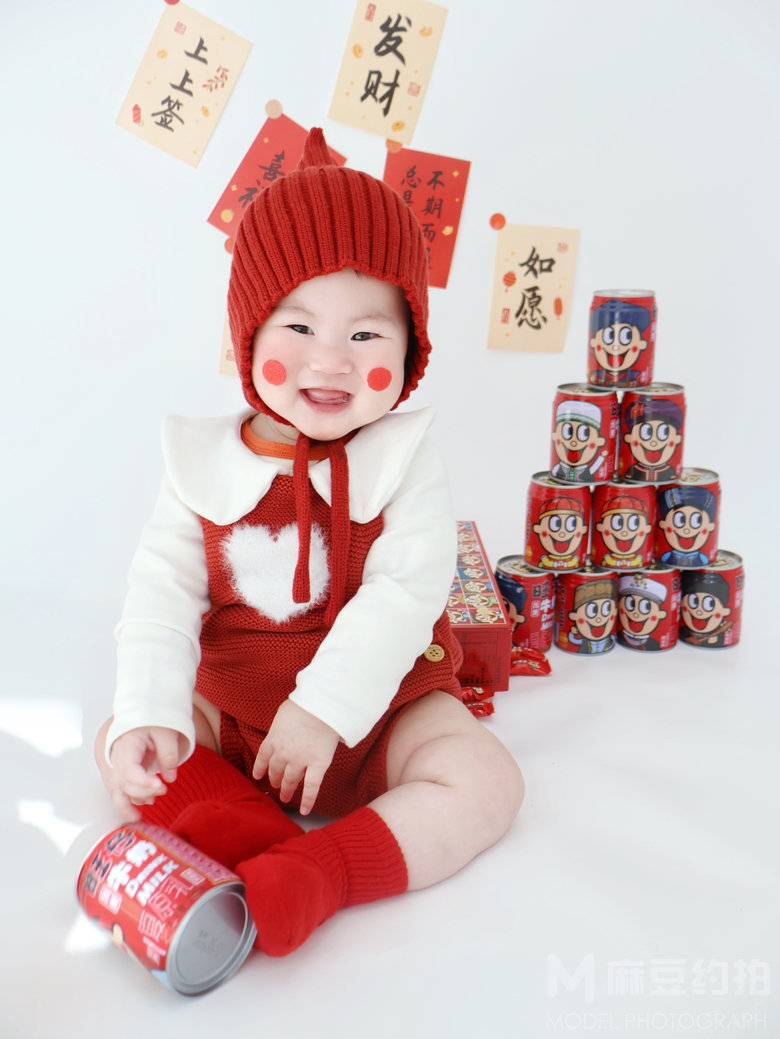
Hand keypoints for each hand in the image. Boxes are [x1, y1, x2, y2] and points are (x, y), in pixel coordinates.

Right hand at [97, 724, 187, 822]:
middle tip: (163, 789)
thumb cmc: (152, 720)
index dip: (143, 782)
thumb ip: (169, 754)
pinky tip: (140, 808)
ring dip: (132, 803)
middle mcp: (116, 758)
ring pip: (116, 792)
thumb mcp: (166, 731)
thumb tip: (170, 778)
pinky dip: (128, 803)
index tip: (160, 785)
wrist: (143, 714)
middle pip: (123, 783)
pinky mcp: (120, 774)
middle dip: (143, 792)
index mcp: (126, 744)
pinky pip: (119, 792)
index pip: (128, 770)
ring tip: (151, 804)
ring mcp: (116, 767)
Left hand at [253, 700, 339, 815]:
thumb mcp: (284, 712)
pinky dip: (308, 800)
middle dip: (275, 779)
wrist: (320, 706)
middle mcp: (283, 753)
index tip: (258, 775)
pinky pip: (311, 787)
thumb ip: (282, 724)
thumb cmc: (304, 703)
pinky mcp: (317, 765)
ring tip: (285, 797)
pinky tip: (305, 810)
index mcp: (273, 739)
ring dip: (287, 790)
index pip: (263, 757)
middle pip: (276, 770)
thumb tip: (284, 725)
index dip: (260, 767)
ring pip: (290, 780)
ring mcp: (299, 761)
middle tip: (275, 786)